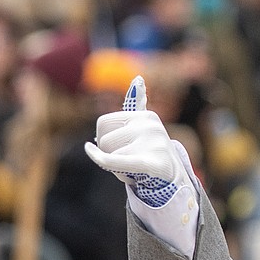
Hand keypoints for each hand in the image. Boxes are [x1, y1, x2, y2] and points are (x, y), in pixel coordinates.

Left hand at [84, 76, 191, 207]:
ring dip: (115, 168)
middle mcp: (150, 126)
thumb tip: (138, 80)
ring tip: (134, 168)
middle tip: (128, 160)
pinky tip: (89, 150)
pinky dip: (100, 159)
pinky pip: (115, 160)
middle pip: (104, 141)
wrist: (170, 180)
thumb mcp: (140, 129)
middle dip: (109, 155)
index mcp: (145, 116)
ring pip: (109, 155)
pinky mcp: (151, 162)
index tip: (119, 146)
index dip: (103, 139)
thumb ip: (136, 106)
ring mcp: (152, 143)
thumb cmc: (147, 153)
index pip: (103, 124)